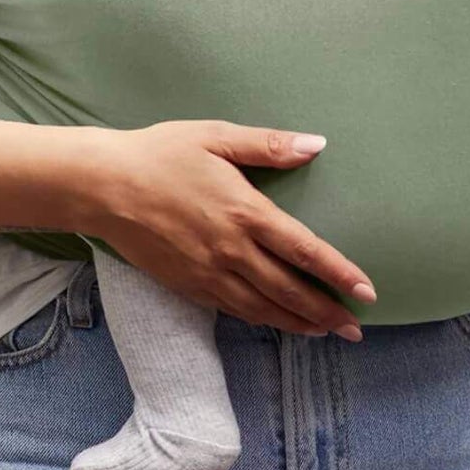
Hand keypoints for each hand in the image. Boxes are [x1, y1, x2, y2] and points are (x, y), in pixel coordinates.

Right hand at [79, 120, 377, 338]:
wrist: (101, 186)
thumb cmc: (160, 154)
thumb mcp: (216, 137)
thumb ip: (269, 145)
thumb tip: (316, 145)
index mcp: (245, 212)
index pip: (304, 251)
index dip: (339, 273)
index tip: (367, 291)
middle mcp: (231, 250)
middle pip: (290, 291)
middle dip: (327, 313)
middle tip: (356, 329)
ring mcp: (208, 273)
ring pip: (263, 309)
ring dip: (298, 324)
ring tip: (326, 333)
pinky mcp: (187, 285)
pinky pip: (234, 310)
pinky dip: (262, 320)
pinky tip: (276, 322)